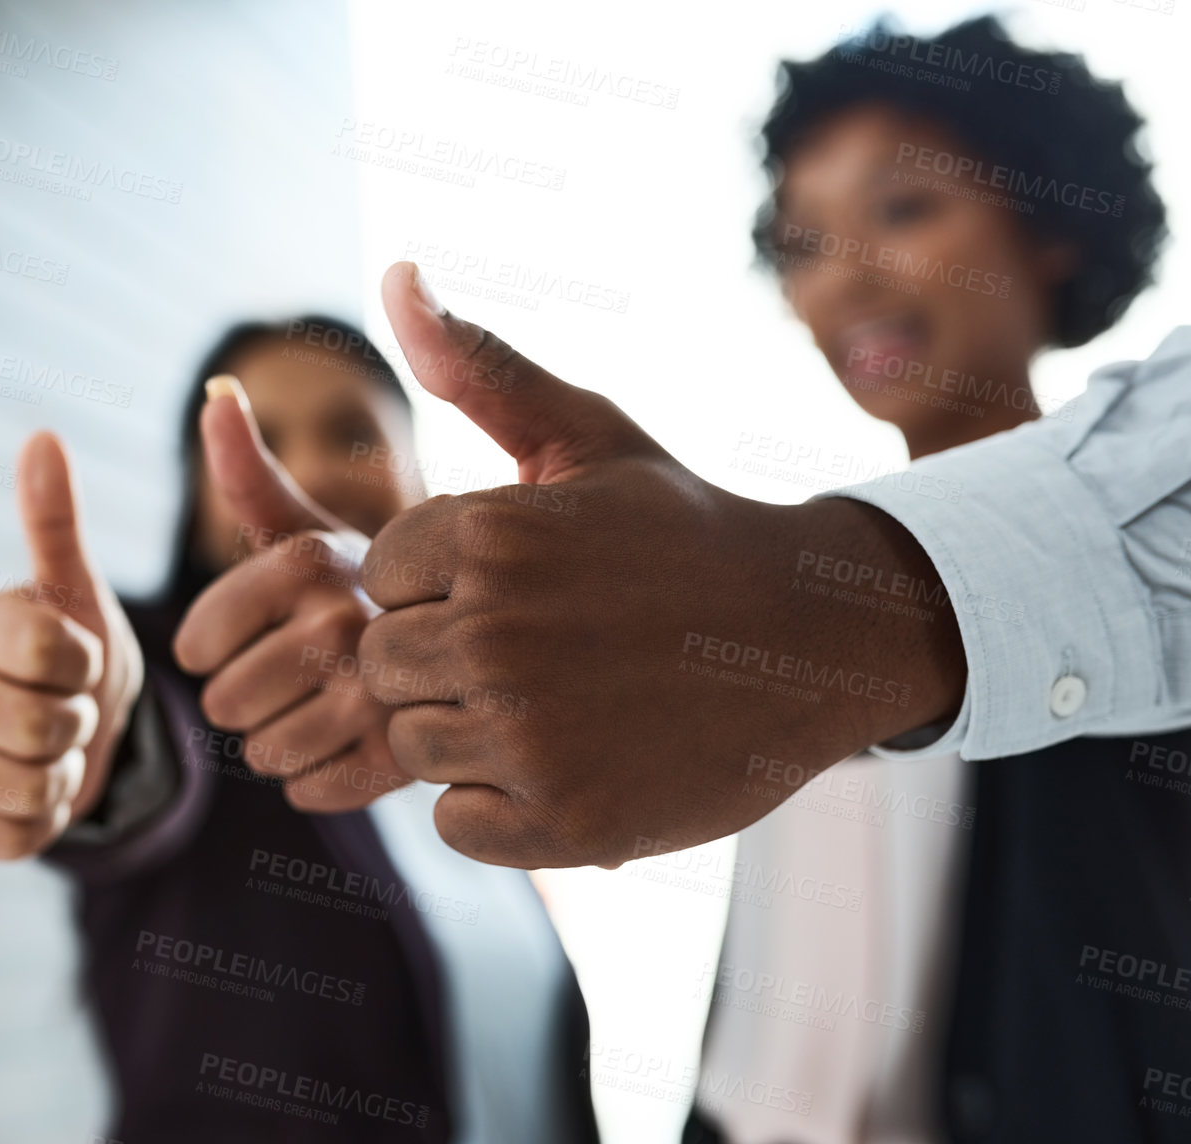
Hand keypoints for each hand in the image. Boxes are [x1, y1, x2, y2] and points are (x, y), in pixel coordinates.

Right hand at [0, 433, 141, 858]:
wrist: (72, 731)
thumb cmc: (75, 652)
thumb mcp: (78, 591)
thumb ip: (55, 522)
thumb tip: (43, 436)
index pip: (49, 651)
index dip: (85, 665)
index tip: (78, 660)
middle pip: (39, 727)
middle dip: (79, 725)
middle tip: (71, 710)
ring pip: (28, 787)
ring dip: (64, 775)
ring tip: (55, 749)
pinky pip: (12, 837)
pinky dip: (44, 821)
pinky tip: (35, 790)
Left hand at [173, 376, 414, 811]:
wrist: (561, 634)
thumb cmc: (403, 582)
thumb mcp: (332, 519)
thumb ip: (257, 472)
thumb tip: (211, 395)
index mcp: (332, 554)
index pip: (203, 634)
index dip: (211, 641)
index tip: (254, 630)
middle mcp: (364, 622)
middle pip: (229, 700)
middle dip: (244, 696)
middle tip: (297, 676)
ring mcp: (393, 700)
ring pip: (268, 754)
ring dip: (283, 741)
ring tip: (331, 708)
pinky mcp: (419, 767)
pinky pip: (316, 791)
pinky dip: (323, 779)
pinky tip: (359, 746)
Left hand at [357, 261, 966, 867]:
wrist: (811, 638)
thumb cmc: (681, 531)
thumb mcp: (589, 432)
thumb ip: (479, 366)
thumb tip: (394, 273)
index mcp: (488, 533)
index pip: (379, 576)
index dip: (440, 582)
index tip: (515, 581)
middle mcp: (496, 632)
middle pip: (384, 663)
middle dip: (443, 656)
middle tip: (536, 649)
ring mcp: (530, 734)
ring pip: (413, 744)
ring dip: (469, 732)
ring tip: (554, 701)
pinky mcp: (562, 822)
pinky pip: (455, 823)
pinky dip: (498, 805)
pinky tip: (564, 761)